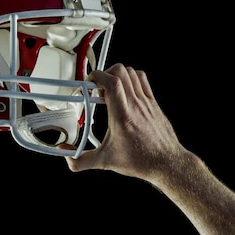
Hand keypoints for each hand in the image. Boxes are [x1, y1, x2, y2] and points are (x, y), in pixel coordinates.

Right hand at [60, 63, 186, 181]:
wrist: (166, 162)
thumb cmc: (141, 161)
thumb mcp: (106, 162)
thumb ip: (83, 161)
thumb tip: (68, 158)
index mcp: (122, 116)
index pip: (111, 82)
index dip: (97, 77)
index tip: (89, 84)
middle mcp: (135, 105)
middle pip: (121, 72)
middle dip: (105, 74)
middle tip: (98, 88)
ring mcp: (146, 102)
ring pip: (132, 73)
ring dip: (118, 75)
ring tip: (110, 89)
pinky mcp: (153, 103)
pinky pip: (142, 80)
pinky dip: (131, 78)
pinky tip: (125, 91)